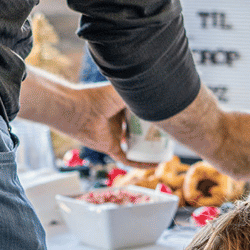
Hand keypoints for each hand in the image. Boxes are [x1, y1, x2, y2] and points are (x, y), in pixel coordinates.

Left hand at [17, 66, 156, 167]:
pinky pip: (128, 159)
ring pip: (135, 145)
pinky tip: (155, 163)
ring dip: (150, 149)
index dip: (154, 115)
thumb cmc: (98, 97)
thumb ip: (141, 89)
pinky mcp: (111, 148)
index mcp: (120, 106)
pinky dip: (141, 162)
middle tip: (171, 135)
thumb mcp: (124, 90)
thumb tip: (162, 86)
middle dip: (155, 134)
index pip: (141, 112)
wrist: (79, 111)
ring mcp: (114, 136)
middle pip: (140, 130)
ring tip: (167, 150)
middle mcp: (118, 121)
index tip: (169, 116)